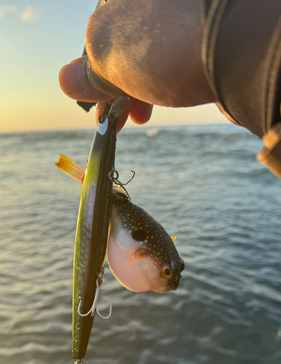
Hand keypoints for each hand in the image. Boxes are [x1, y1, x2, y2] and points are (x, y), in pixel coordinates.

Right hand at [59, 0, 214, 130]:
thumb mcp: (111, 58)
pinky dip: (168, 82)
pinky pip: (180, 60)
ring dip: (141, 90)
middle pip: (128, 47)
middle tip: (117, 121)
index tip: (95, 108)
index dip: (94, 75)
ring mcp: (185, 19)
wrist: (240, 49)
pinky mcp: (211, 38)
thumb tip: (66, 80)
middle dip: (118, 88)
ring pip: (154, 57)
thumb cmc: (164, 47)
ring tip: (140, 118)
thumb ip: (88, 70)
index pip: (101, 34)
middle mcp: (155, 4)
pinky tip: (170, 98)